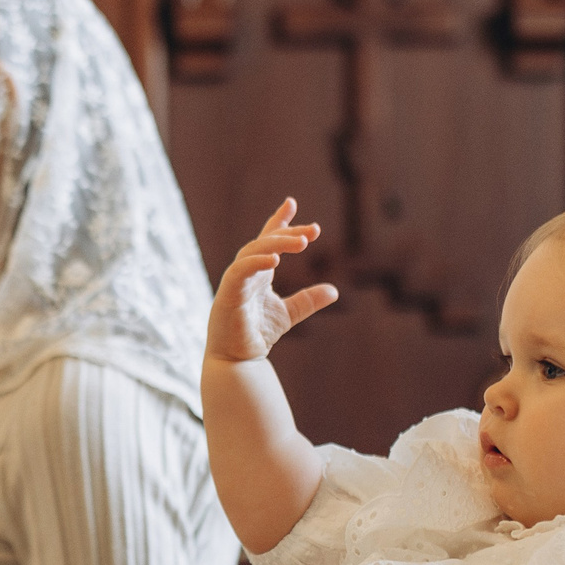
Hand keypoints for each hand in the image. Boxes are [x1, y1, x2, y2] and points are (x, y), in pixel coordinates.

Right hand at [206, 199, 333, 363]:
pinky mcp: (228, 294)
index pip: (267, 240)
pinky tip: (275, 260)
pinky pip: (240, 271)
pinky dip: (256, 262)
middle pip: (264, 242)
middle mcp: (245, 273)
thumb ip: (308, 300)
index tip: (292, 203)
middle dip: (287, 232)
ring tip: (302, 242)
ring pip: (253, 251)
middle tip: (313, 231)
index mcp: (257, 274)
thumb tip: (335, 291)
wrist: (237, 362)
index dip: (278, 221)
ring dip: (277, 243)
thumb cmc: (255, 336)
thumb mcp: (289, 314)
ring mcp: (235, 282)